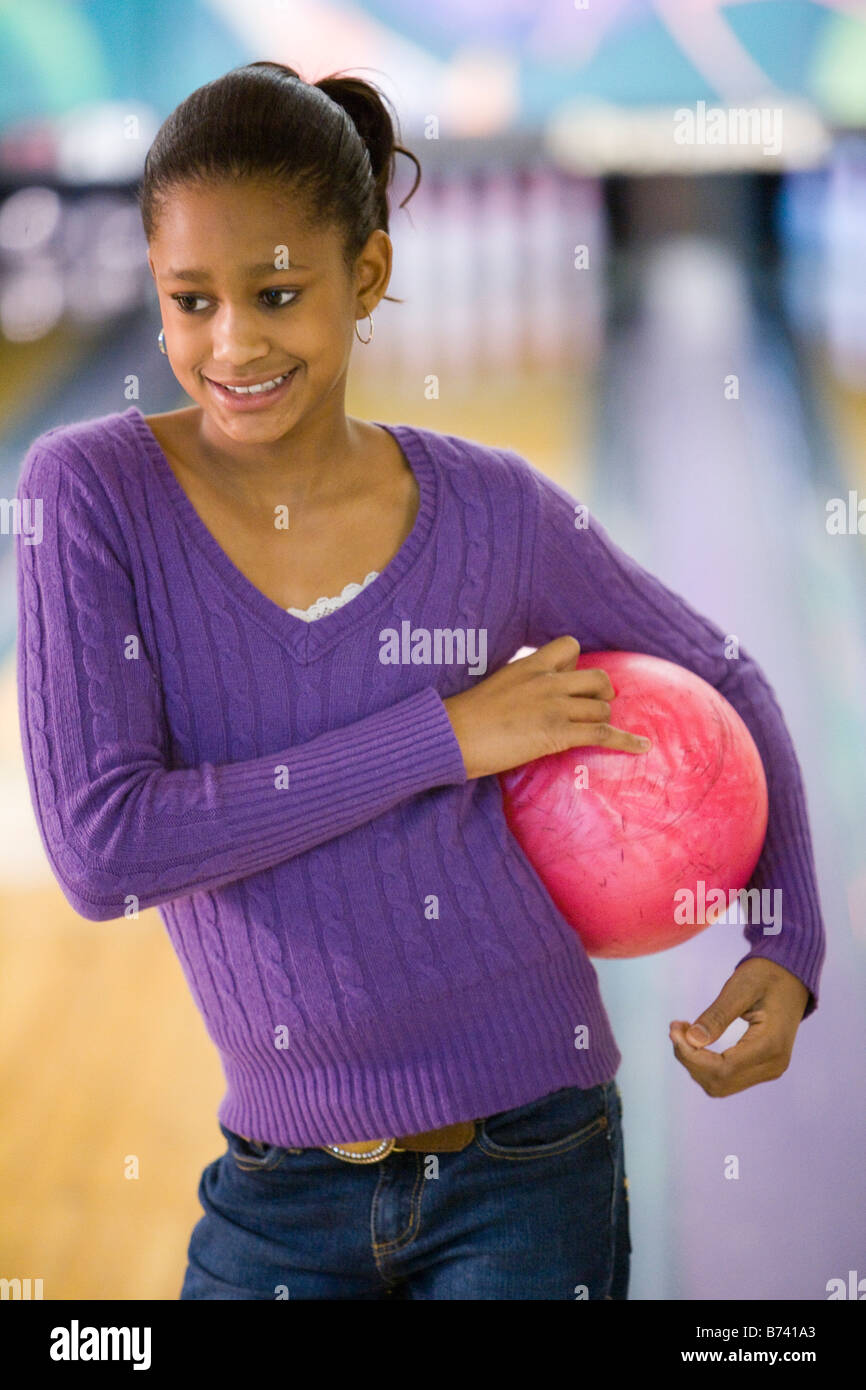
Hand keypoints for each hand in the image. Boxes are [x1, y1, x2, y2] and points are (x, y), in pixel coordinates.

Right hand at [442, 635, 651, 779]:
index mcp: (530, 665)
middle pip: (596, 677)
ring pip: (601, 706)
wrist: (454, 735)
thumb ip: (521, 683)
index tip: (572, 679)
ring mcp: (554, 707)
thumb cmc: (466, 717)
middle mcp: (547, 681)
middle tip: (597, 705)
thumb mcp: (496, 685)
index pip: (570, 646)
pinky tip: (641, 747)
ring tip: (597, 731)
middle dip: (602, 692)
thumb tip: (533, 696)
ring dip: (602, 719)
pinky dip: (626, 741)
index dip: (578, 663)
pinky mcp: (558, 733)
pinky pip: (603, 733)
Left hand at [668, 958, 809, 1096]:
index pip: (721, 1069)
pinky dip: (705, 1063)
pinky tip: (696, 1039)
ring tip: (683, 1030)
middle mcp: (773, 1065)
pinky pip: (727, 1077)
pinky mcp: (762, 1068)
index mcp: (771, 1046)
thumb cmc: (766, 976)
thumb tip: (692, 1040)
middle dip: (689, 1059)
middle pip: (718, 1082)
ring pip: (720, 1084)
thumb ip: (717, 1016)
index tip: (674, 1029)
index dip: (691, 1055)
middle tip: (676, 1027)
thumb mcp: (740, 988)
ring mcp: (770, 1070)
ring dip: (695, 1062)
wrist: (790, 977)